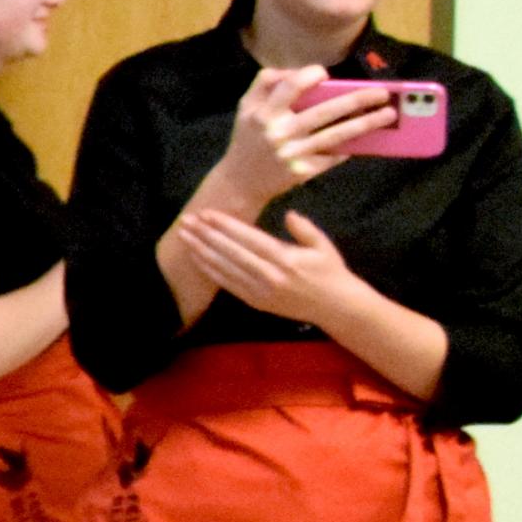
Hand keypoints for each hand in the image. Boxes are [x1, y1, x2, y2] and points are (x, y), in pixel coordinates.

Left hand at [174, 204, 359, 324]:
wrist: (336, 307)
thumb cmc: (330, 272)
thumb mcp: (323, 246)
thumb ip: (305, 229)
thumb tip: (288, 214)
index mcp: (286, 259)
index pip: (248, 239)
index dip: (226, 226)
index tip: (207, 214)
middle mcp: (270, 276)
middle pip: (230, 252)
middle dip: (206, 235)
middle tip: (186, 221)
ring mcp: (260, 291)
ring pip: (224, 268)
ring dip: (201, 251)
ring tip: (184, 236)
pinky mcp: (255, 301)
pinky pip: (228, 284)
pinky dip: (210, 271)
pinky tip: (196, 258)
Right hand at [196, 64, 391, 214]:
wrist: (240, 181)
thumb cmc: (248, 139)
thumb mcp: (246, 108)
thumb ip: (265, 84)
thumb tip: (298, 71)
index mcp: (264, 113)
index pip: (291, 86)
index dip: (311, 75)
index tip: (325, 74)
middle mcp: (279, 132)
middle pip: (325, 111)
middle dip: (357, 100)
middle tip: (382, 92)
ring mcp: (294, 153)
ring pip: (337, 135)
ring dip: (366, 124)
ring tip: (388, 114)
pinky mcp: (305, 171)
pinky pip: (334, 155)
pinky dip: (350, 147)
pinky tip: (366, 139)